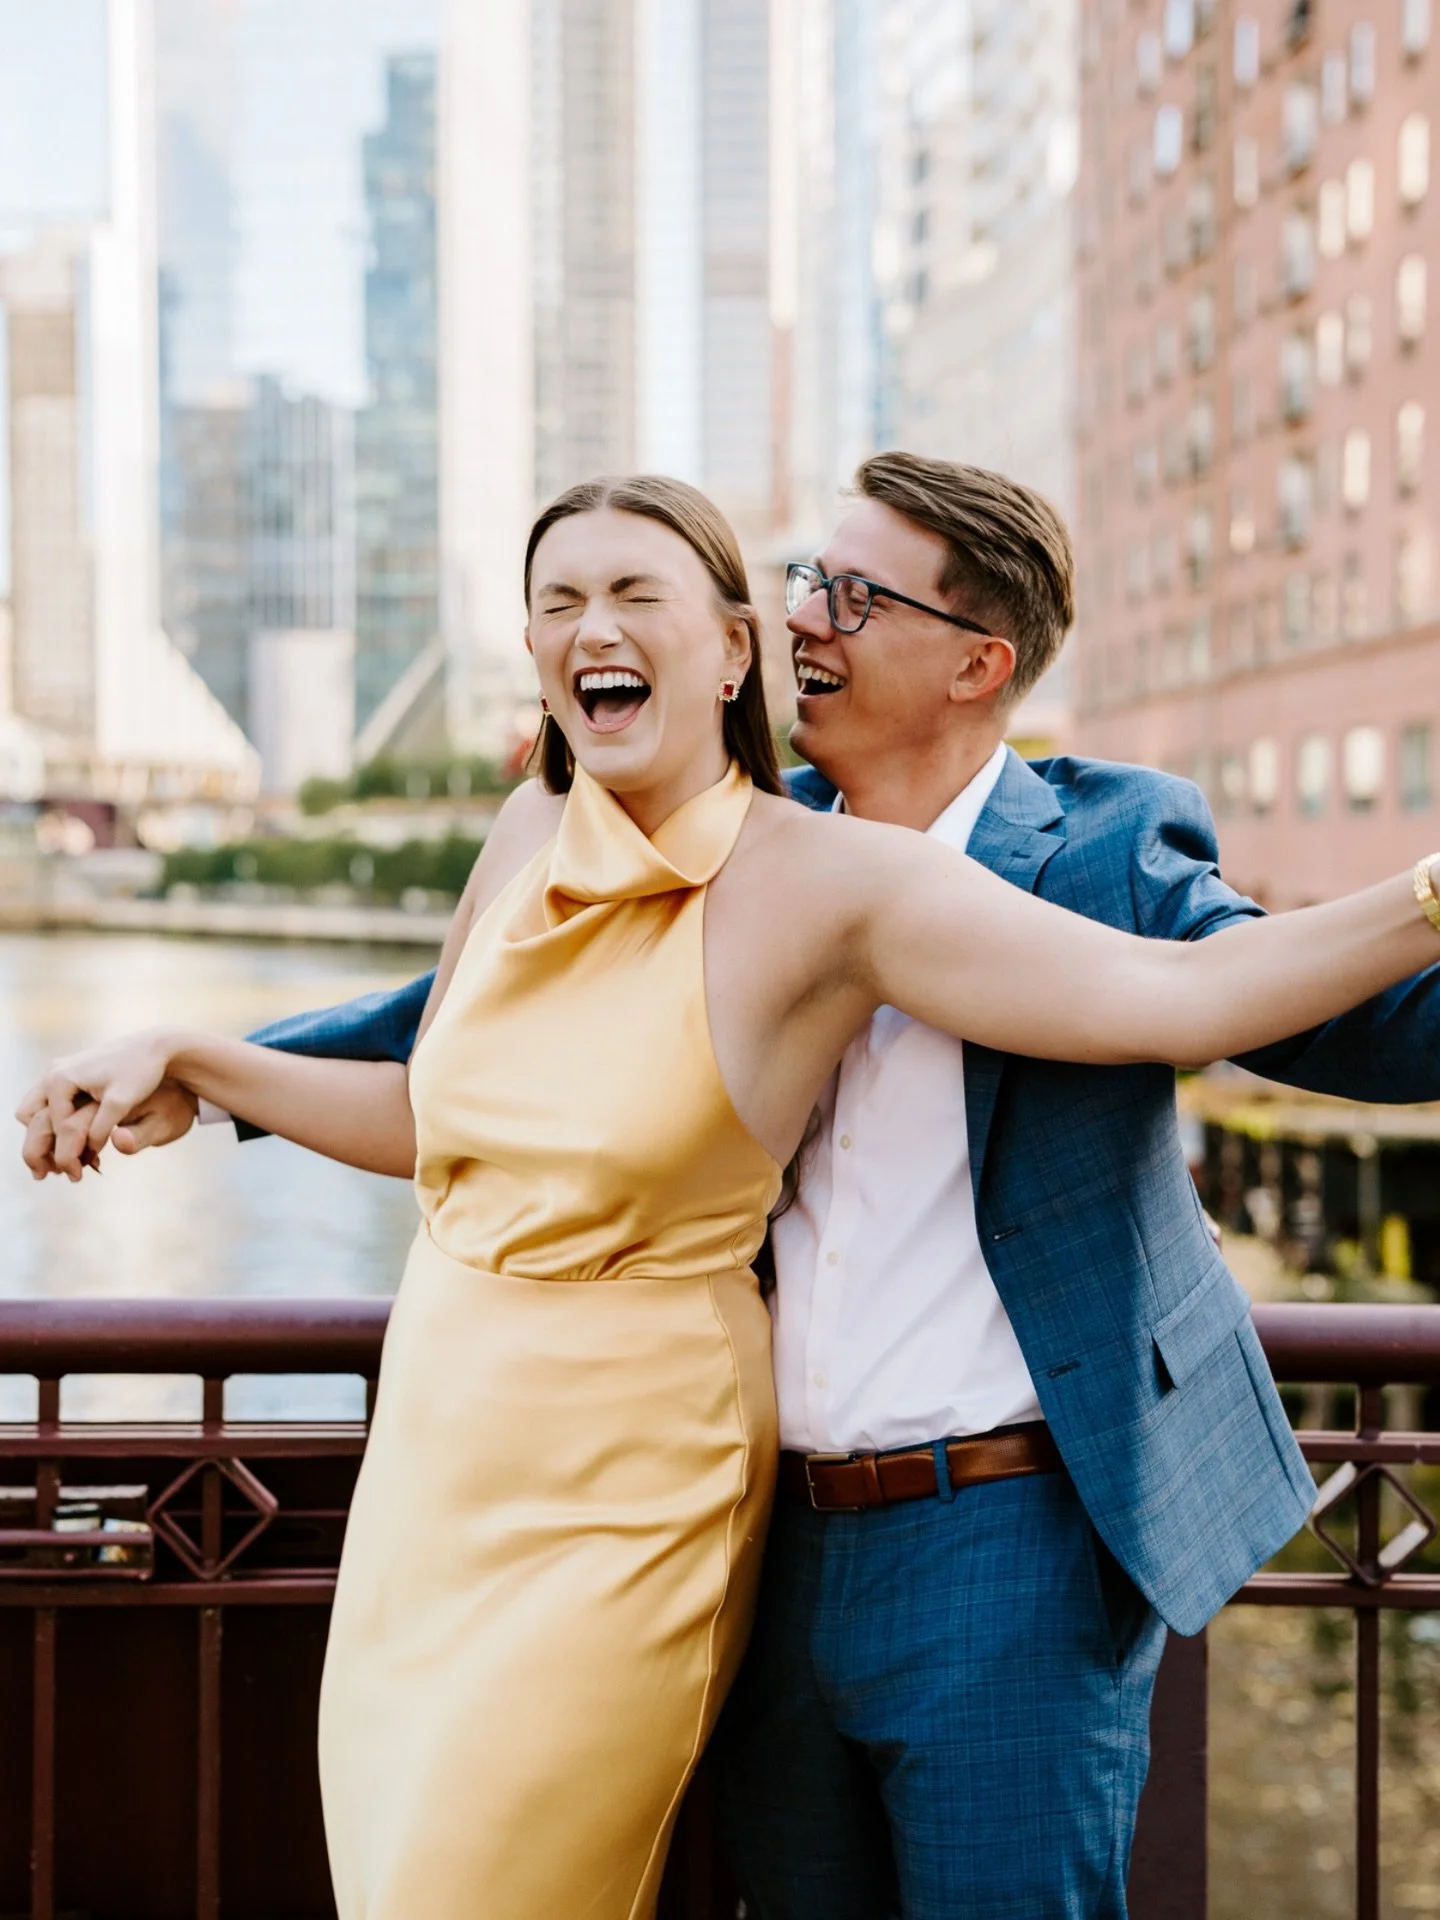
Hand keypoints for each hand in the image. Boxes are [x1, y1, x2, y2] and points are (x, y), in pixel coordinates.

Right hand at [16, 1031, 179, 1180]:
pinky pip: (47, 1103)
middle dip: (40, 1146)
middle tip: (54, 1174)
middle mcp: (52, 1073)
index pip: (54, 1126)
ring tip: (61, 1162)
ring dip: (43, 1134)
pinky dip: (52, 1123)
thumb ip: (102, 1127)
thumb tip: (88, 1153)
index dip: (65, 1155)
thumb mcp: (122, 1102)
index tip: (77, 1176)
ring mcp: (56, 1072)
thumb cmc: (141, 1072)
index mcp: (61, 1079)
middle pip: (29, 1118)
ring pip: (34, 1111)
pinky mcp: (66, 1074)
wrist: (153, 1046)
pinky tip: (72, 1142)